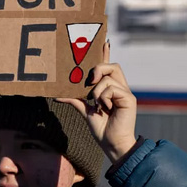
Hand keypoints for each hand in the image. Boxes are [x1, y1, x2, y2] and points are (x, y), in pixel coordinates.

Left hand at [57, 42, 137, 163]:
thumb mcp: (85, 111)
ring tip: (96, 104)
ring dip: (97, 90)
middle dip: (99, 68)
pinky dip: (103, 97)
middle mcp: (120, 88)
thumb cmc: (101, 129)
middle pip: (112, 66)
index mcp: (111, 89)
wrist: (111, 144)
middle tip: (89, 81)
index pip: (109, 67)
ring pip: (109, 76)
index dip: (106, 54)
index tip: (103, 41)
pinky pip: (112, 88)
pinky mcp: (129, 98)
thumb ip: (75, 100)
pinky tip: (104, 108)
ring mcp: (125, 93)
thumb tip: (57, 95)